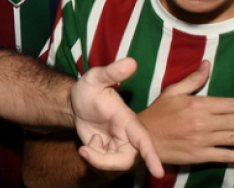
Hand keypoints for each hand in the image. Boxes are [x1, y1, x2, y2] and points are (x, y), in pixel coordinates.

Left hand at [72, 58, 163, 177]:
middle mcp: (127, 136)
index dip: (152, 155)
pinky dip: (92, 157)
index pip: (144, 140)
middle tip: (86, 150)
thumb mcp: (95, 77)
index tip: (158, 171)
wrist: (75, 103)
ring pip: (114, 164)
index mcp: (129, 121)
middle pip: (127, 159)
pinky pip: (103, 163)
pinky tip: (88, 144)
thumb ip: (112, 72)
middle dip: (108, 161)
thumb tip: (131, 62)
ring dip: (97, 158)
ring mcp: (118, 146)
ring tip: (86, 145)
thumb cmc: (88, 89)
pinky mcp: (108, 153)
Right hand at [137, 60, 233, 165]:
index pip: (232, 104)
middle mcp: (203, 121)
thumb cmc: (157, 114)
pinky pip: (226, 156)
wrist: (140, 139)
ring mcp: (202, 139)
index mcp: (198, 104)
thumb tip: (207, 64)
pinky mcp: (200, 155)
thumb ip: (193, 80)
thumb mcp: (172, 92)